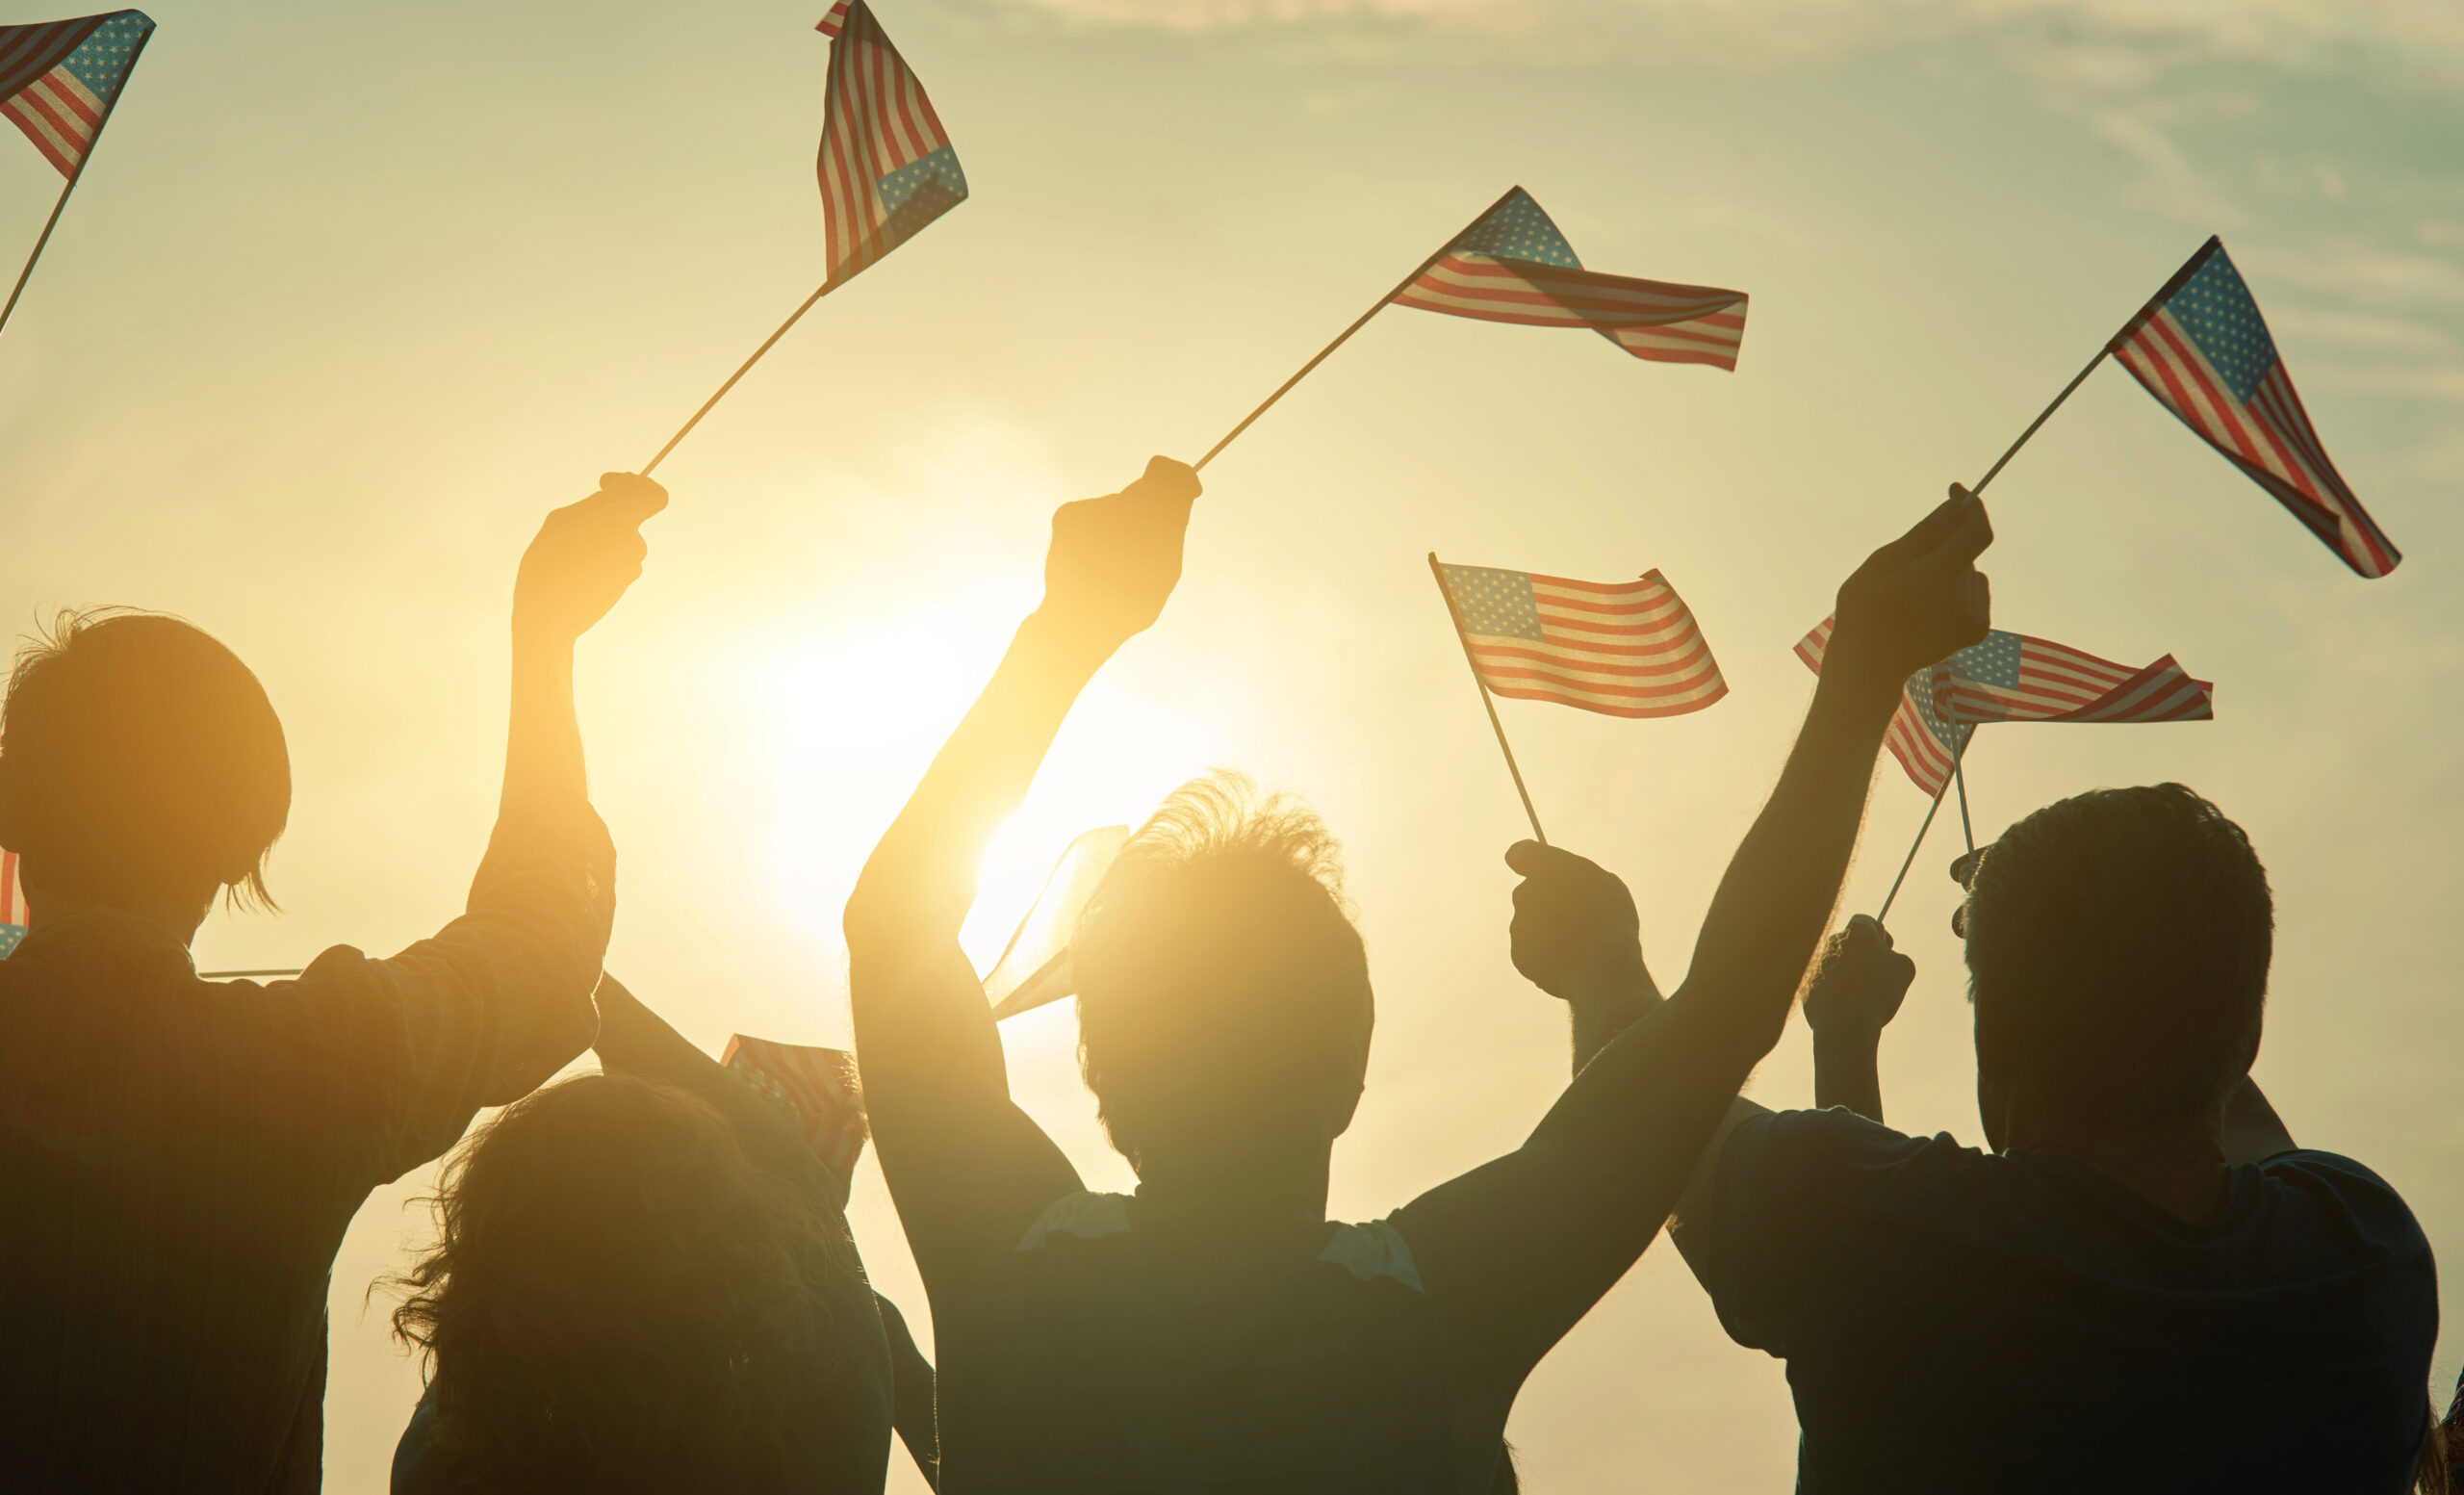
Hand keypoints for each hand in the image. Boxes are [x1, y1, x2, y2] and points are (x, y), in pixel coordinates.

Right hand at [513, 473, 667, 641]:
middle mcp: (634, 543)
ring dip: (600, 537)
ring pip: (620, 538)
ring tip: (568, 550)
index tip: (607, 485)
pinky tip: (575, 569)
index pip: (655, 495)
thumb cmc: (548, 563)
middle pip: (631, 516)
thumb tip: (617, 492)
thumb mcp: (563, 520)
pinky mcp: (625, 584)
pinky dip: (599, 557)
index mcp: (621, 521)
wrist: (549, 617)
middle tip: (576, 520)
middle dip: (607, 512)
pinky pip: (616, 559)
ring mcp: (632, 566)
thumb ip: (595, 502)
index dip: (636, 483)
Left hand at [1037, 456, 1199, 650]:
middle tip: (1141, 548)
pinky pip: (1090, 514)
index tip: (1186, 489)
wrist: (1078, 620)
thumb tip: (1179, 493)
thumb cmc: (1129, 602)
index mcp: (1156, 519)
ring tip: (1111, 564)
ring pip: (1114, 507)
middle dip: (1146, 513)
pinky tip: (1090, 558)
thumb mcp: (1165, 568)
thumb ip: (1172, 527)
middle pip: (1141, 494)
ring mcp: (1092, 509)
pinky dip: (1093, 532)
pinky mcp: (1067, 514)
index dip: (1180, 478)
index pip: (1169, 475)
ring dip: (1117, 528)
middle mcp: (1123, 505)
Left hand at [1507, 841, 1650, 1002]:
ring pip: (1531, 925)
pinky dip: (1547, 957)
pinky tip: (1572, 963)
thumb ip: (1578, 878)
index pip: (1519, 854)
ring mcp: (1518, 926)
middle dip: (1546, 902)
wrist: (1599, 968)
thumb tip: (1569, 884)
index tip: (1533, 869)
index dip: (1526, 861)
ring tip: (1580, 945)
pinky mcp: (1519, 956)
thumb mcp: (1606, 885)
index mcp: (1545, 867)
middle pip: (1528, 893)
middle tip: (1576, 916)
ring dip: (1549, 932)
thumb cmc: (1610, 921)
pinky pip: (1533, 952)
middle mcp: (1524, 893)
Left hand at [1802, 915, 1914, 1037]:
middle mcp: (1831, 942)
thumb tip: (1889, 956)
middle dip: (1862, 954)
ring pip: (1836, 964)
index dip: (1878, 934)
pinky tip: (1844, 1006)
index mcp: (1855, 932)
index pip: (1866, 922)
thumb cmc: (1877, 993)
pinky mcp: (1805, 983)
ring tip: (1861, 996)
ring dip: (1847, 973)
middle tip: (1876, 976)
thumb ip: (1898, 955)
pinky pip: (1823, 983)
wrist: (1844, 1023)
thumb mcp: (1904, 970)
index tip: (1886, 949)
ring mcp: (1815, 962)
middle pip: (1849, 942)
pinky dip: (1833, 991)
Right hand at [1825, 483, 1992, 696]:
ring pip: (1969, 571)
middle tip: (1907, 565)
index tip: (1956, 491)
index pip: (1976, 532)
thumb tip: (1956, 505)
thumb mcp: (1883, 563)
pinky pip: (1975, 590)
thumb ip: (1925, 534)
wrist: (1869, 665)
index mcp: (1936, 579)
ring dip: (1948, 569)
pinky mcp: (1978, 630)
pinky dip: (1957, 589)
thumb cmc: (1866, 610)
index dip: (1971, 508)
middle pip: (1966, 552)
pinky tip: (1929, 606)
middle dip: (1944, 546)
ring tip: (1913, 592)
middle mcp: (1962, 600)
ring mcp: (1973, 618)